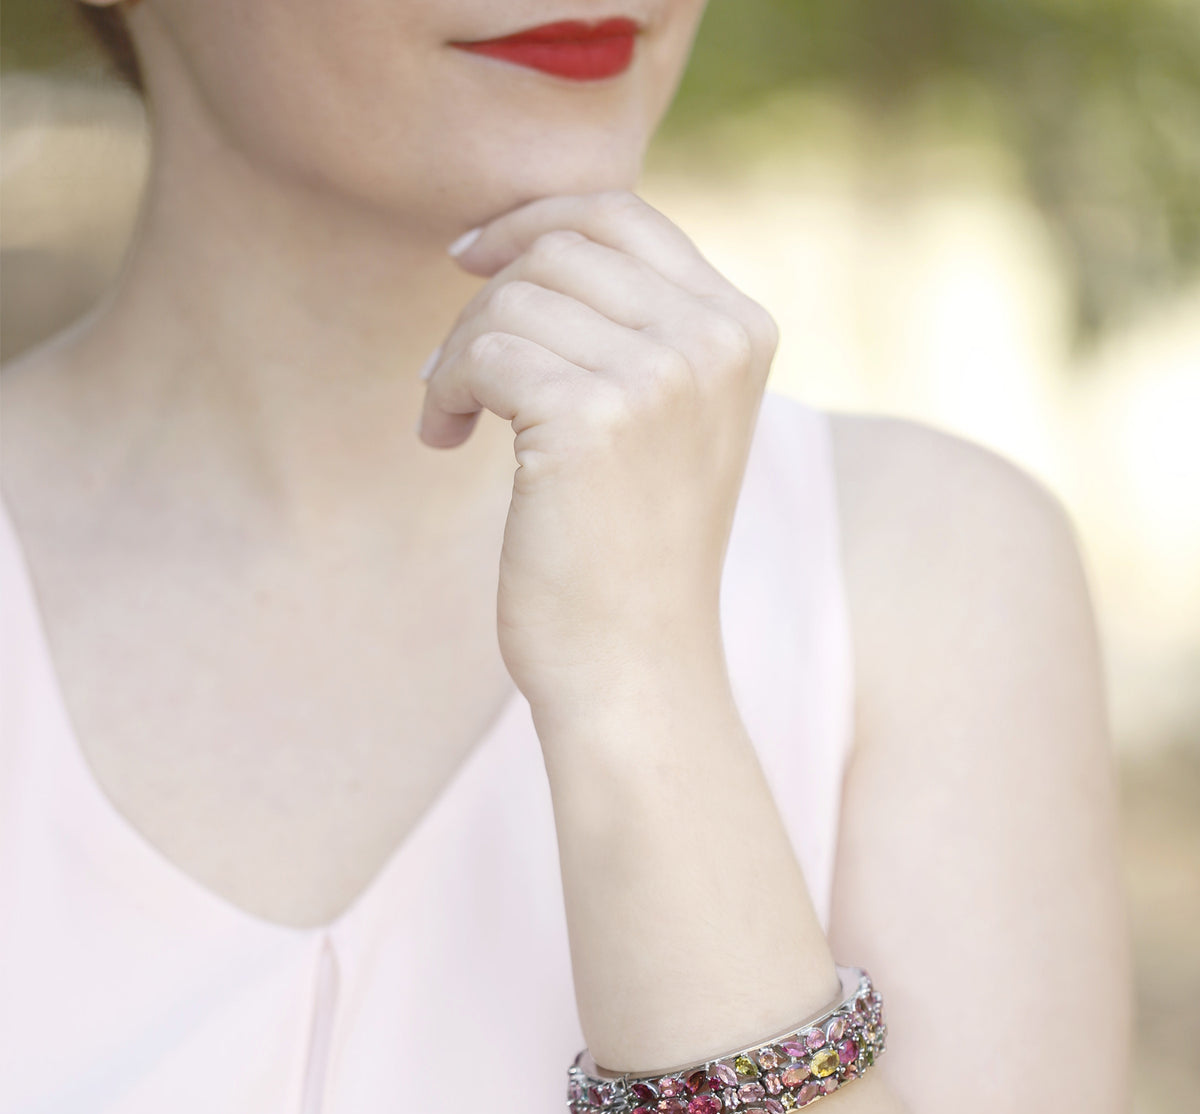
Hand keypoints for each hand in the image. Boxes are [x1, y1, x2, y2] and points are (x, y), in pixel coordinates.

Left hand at [419, 190, 778, 711]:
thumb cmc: (632, 548)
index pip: (622, 215)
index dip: (533, 221)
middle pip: (560, 248)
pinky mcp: (591, 418)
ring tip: (455, 417)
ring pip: (515, 297)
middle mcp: (713, 340)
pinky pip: (484, 352)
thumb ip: (633, 324)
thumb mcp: (664, 418)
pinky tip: (444, 439)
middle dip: (488, 299)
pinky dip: (446, 389)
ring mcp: (660, 376)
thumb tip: (522, 240)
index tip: (472, 259)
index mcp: (741, 329)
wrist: (635, 664)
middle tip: (460, 372)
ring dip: (460, 352)